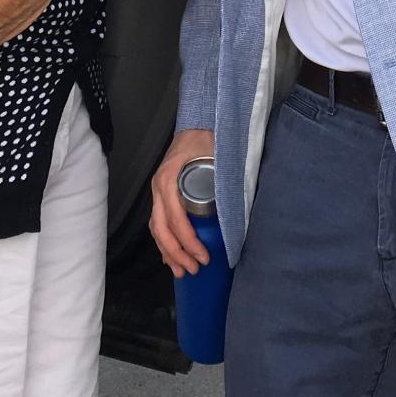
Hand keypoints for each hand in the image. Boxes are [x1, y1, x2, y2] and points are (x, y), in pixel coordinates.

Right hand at [150, 128, 215, 276]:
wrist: (196, 124)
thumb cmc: (206, 140)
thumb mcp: (216, 157)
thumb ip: (224, 180)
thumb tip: (238, 211)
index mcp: (169, 180)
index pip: (176, 219)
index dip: (189, 241)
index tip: (204, 257)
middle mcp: (158, 188)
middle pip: (161, 229)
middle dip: (177, 253)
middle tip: (194, 269)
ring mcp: (157, 192)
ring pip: (157, 228)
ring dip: (168, 252)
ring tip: (181, 272)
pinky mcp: (161, 195)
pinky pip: (158, 223)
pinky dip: (164, 242)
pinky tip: (171, 258)